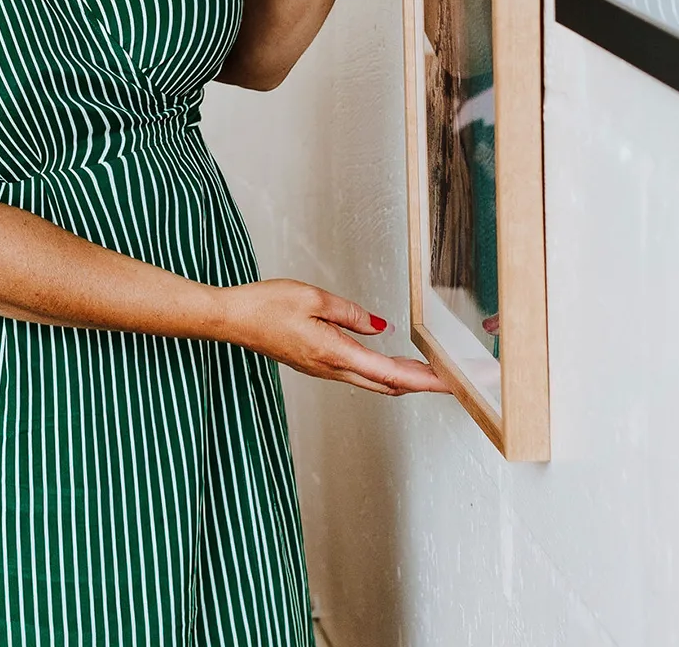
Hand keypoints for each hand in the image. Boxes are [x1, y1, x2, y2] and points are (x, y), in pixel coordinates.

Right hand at [208, 278, 447, 396]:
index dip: (422, 379)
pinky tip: (385, 361)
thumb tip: (378, 326)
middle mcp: (330, 368)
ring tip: (424, 369)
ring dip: (399, 377)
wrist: (231, 319)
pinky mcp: (314, 364)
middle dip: (418, 382)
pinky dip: (379, 371)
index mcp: (333, 352)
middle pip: (385, 383)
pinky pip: (354, 373)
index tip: (447, 382)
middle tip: (446, 378)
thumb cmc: (264, 305)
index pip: (389, 372)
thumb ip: (349, 312)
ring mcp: (321, 369)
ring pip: (370, 380)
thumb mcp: (312, 296)